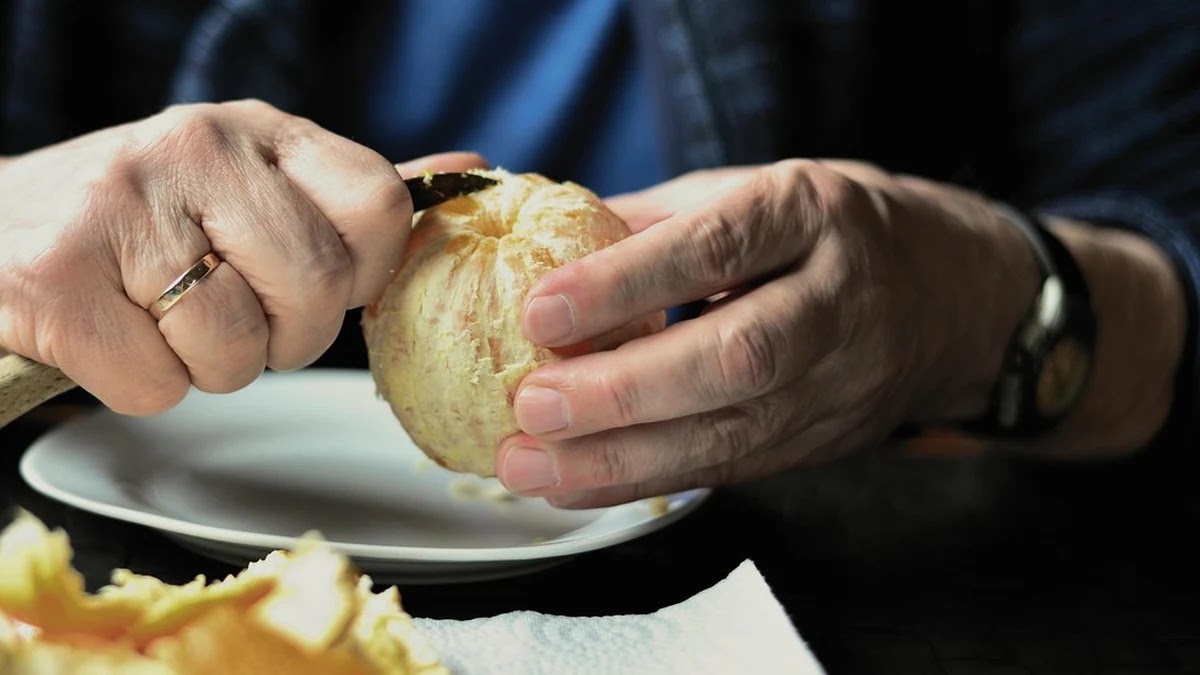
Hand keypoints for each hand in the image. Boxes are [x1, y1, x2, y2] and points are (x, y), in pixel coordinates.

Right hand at [0, 99, 483, 414]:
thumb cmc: (143, 226)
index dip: (359, 274)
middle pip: (315, 290)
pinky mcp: (56, 276)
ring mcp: (121, 205)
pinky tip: (112, 336)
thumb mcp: (249, 187)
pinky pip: (158, 385)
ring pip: (237, 351)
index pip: (380, 206)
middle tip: (233, 318)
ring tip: (163, 319)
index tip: (312, 284)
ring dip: (207, 367)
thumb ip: (348, 195)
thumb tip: (469, 172)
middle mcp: (195, 148)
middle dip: (283, 338)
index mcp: (259, 132)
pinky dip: (140, 386)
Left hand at [495, 159, 1044, 506]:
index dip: (625, 283)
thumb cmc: (834, 231)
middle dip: (625, 391)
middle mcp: (836, 299)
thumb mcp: (759, 190)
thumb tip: (548, 242)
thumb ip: (660, 219)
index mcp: (811, 213)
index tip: (541, 311)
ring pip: (735, 432)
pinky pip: (734, 469)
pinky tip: (578, 485)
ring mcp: (841, 381)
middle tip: (532, 405)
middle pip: (735, 356)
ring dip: (623, 459)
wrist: (955, 296)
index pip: (716, 247)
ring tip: (532, 465)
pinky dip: (649, 482)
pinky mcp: (826, 440)